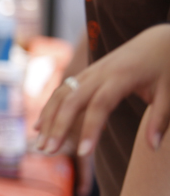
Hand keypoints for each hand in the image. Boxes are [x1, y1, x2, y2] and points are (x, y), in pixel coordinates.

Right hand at [35, 24, 169, 155]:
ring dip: (48, 119)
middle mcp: (100, 72)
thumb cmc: (166, 67)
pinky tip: (39, 127)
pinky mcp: (85, 73)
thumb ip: (160, 120)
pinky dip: (49, 109)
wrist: (158, 41)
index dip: (90, 129)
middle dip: (57, 126)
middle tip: (47, 152)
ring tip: (39, 145)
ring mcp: (89, 71)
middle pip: (72, 100)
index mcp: (122, 76)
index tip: (83, 154)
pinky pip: (62, 91)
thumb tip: (153, 148)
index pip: (100, 105)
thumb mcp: (169, 93)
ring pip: (61, 94)